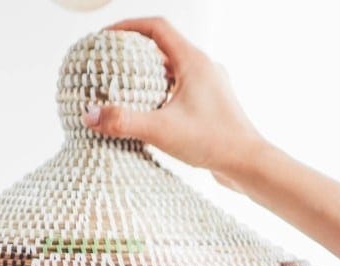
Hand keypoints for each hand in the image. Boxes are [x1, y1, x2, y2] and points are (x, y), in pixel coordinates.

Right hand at [84, 16, 267, 184]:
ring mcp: (212, 86)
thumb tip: (89, 116)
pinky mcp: (214, 105)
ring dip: (150, 72)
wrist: (250, 165)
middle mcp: (205, 68)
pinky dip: (164, 91)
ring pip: (175, 68)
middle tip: (111, 61)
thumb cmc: (214, 142)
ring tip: (126, 86)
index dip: (128, 26)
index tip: (106, 36)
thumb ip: (123, 121)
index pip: (157, 27)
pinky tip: (151, 111)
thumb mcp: (161, 130)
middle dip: (135, 51)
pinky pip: (184, 88)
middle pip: (165, 46)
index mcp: (194, 61)